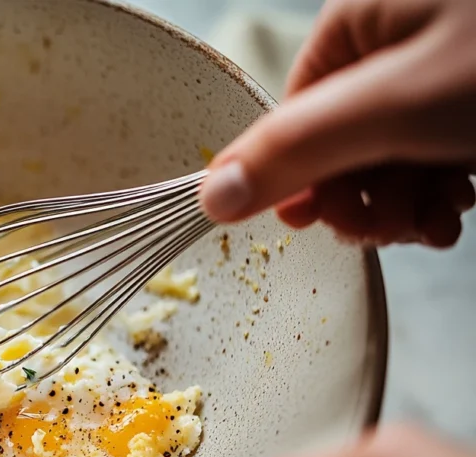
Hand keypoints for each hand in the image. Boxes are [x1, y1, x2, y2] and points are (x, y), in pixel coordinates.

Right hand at [200, 0, 475, 246]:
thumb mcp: (399, 106)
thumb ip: (301, 149)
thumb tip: (213, 193)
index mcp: (356, 22)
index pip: (293, 118)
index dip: (300, 180)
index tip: (320, 220)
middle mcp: (390, 43)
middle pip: (338, 145)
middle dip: (359, 200)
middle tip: (386, 226)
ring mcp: (433, 75)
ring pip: (386, 161)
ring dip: (400, 209)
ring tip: (429, 224)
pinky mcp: (466, 105)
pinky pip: (430, 160)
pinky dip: (435, 199)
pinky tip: (449, 214)